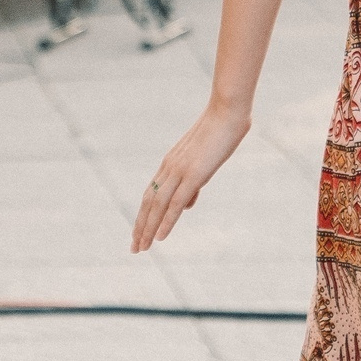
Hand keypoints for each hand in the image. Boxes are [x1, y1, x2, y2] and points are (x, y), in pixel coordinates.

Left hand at [132, 97, 250, 251]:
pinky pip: (175, 203)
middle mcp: (169, 168)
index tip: (139, 232)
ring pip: (157, 206)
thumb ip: (193, 184)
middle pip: (149, 202)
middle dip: (140, 226)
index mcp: (170, 164)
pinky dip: (165, 222)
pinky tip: (159, 237)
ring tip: (142, 248)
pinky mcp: (193, 175)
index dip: (144, 214)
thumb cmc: (219, 133)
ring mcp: (179, 171)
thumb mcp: (204, 161)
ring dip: (148, 229)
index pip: (151, 194)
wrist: (227, 112)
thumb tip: (185, 205)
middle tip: (134, 247)